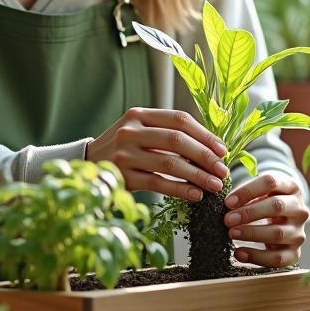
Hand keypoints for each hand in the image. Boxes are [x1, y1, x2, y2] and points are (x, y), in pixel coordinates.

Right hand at [87, 107, 229, 201]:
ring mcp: (124, 154)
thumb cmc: (124, 148)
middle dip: (204, 156)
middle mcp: (130, 131)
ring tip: (214, 185)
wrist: (87, 164)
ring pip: (169, 163)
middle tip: (222, 170)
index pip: (178, 119)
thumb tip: (210, 148)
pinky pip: (158, 183)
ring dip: (197, 175)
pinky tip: (195, 195)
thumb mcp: (140, 131)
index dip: (204, 134)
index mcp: (138, 115)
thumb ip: (167, 133)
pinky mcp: (122, 177)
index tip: (222, 150)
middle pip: (176, 140)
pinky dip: (180, 190)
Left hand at [224, 173, 308, 267]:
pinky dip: (256, 257)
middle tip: (228, 219)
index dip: (248, 191)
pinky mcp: (294, 252)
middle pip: (277, 206)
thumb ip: (246, 193)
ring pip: (278, 233)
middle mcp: (299, 209)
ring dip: (251, 234)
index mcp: (291, 187)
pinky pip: (277, 258)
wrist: (283, 221)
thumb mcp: (260, 190)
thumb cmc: (265, 201)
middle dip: (249, 213)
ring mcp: (299, 232)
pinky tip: (239, 253)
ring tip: (231, 233)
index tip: (228, 202)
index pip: (271, 182)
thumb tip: (229, 204)